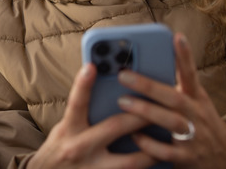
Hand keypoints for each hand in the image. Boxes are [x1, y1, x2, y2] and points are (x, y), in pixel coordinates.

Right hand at [28, 63, 156, 168]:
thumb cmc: (59, 149)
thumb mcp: (63, 129)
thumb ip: (82, 114)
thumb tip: (105, 91)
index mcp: (68, 130)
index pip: (76, 103)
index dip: (83, 85)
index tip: (92, 66)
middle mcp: (79, 148)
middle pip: (113, 127)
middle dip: (139, 115)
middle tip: (159, 105)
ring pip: (130, 161)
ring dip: (151, 149)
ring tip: (166, 139)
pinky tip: (158, 162)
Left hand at [116, 33, 225, 168]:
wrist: (225, 156)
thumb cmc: (199, 119)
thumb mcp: (194, 99)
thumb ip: (174, 83)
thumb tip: (152, 57)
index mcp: (196, 97)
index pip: (191, 73)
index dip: (185, 56)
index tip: (176, 37)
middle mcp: (196, 114)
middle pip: (174, 97)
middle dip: (148, 86)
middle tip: (123, 75)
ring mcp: (193, 136)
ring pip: (171, 122)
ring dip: (146, 111)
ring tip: (123, 101)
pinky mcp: (186, 157)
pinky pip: (166, 151)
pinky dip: (149, 144)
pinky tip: (134, 135)